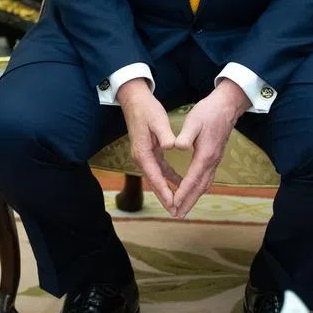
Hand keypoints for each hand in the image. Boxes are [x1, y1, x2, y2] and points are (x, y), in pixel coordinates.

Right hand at [117, 79, 180, 214]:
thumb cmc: (146, 109)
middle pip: (154, 182)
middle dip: (165, 198)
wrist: (134, 100)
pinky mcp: (148, 151)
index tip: (173, 203)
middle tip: (176, 213)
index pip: (155, 177)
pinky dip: (168, 177)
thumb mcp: (157, 120)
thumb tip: (172, 146)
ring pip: (157, 178)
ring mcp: (143, 155)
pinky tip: (178, 182)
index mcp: (143, 152)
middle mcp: (141, 157)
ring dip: (167, 191)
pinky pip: (159, 169)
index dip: (164, 191)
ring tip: (178, 204)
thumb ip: (165, 135)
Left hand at [170, 80, 250, 218]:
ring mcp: (215, 160)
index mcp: (205, 154)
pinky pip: (207, 178)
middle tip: (177, 215)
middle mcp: (212, 161)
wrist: (227, 106)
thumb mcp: (194, 120)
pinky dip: (199, 188)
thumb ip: (186, 135)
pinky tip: (193, 191)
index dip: (183, 192)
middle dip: (189, 202)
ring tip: (183, 208)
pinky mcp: (215, 157)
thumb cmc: (209, 112)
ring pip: (205, 185)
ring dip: (194, 197)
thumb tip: (177, 146)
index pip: (192, 179)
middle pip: (200, 187)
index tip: (174, 203)